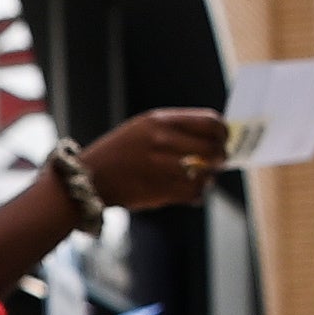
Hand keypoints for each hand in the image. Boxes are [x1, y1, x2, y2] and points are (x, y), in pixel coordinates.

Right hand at [78, 109, 232, 216]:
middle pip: (212, 149)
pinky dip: (196, 193)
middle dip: (220, 158)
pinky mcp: (159, 190)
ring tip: (201, 178)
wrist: (90, 178)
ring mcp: (160, 166)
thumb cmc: (120, 152)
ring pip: (205, 173)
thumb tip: (213, 138)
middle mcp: (162, 140)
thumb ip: (176, 130)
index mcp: (160, 121)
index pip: (210, 122)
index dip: (223, 133)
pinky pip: (193, 192)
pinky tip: (189, 190)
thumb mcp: (144, 128)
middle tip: (217, 162)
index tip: (223, 140)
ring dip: (208, 178)